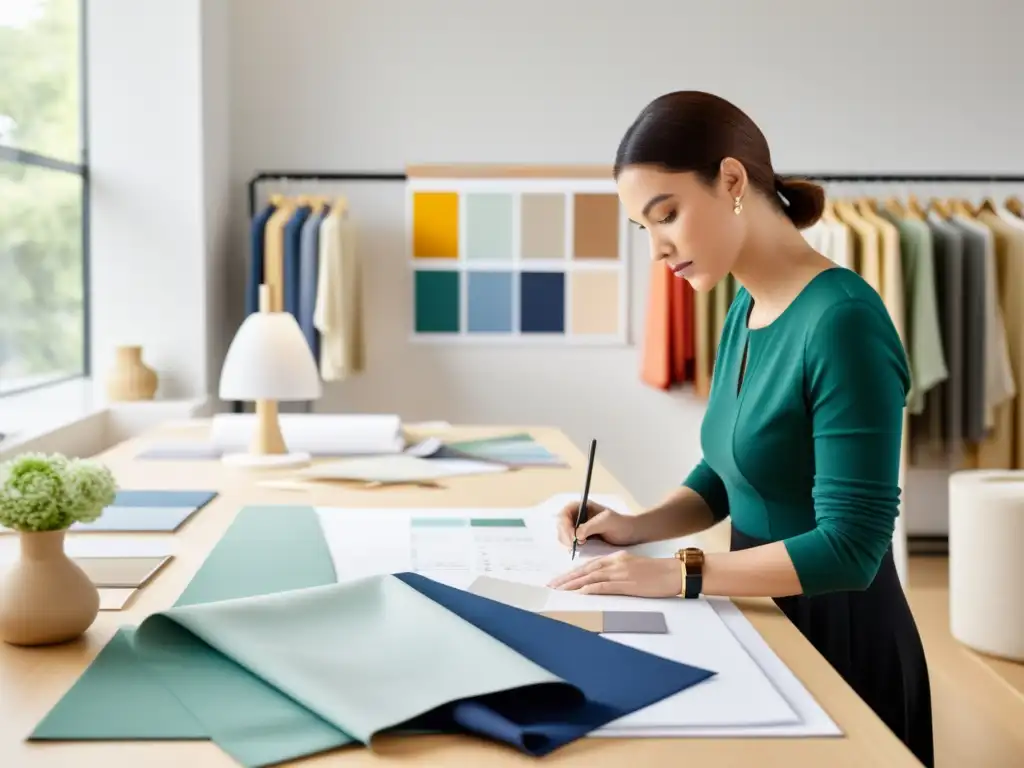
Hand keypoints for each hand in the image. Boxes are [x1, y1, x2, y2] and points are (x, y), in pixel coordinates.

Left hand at [546, 551, 681, 596]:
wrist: (674, 573)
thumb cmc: (655, 573)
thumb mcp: (632, 567)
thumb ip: (616, 571)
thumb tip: (600, 582)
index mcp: (615, 558)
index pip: (588, 565)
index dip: (572, 573)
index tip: (559, 580)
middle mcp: (615, 563)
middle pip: (585, 570)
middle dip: (566, 579)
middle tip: (551, 586)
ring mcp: (620, 572)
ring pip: (591, 577)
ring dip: (573, 585)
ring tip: (559, 591)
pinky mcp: (627, 583)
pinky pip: (605, 586)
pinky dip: (590, 589)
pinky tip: (580, 593)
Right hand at [555, 500, 638, 548]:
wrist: (630, 534)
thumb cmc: (620, 524)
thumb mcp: (606, 522)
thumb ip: (590, 527)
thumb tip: (576, 536)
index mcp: (581, 506)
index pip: (564, 514)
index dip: (564, 526)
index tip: (572, 538)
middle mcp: (577, 515)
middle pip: (561, 525)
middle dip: (565, 535)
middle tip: (574, 546)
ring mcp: (578, 526)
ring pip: (563, 534)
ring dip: (567, 541)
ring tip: (581, 546)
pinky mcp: (581, 537)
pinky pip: (570, 541)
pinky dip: (572, 546)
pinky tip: (581, 548)